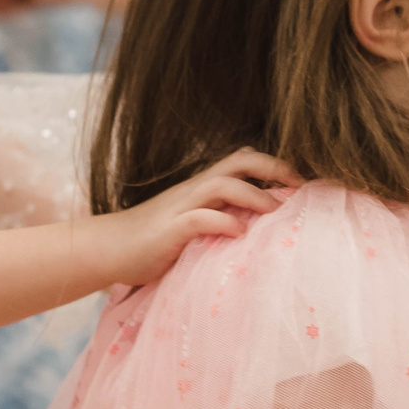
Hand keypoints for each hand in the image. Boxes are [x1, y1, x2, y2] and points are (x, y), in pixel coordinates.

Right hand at [86, 149, 296, 285]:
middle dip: (274, 167)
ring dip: (254, 195)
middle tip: (300, 186)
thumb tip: (255, 229)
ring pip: (223, 185)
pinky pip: (200, 219)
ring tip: (276, 211)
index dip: (274, 164)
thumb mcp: (190, 224)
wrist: (107, 248)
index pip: (242, 160)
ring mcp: (181, 207)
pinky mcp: (169, 230)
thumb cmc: (151, 241)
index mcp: (201, 187)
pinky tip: (239, 233)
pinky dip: (223, 223)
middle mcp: (195, 189)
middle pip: (239, 161)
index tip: (301, 182)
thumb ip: (218, 219)